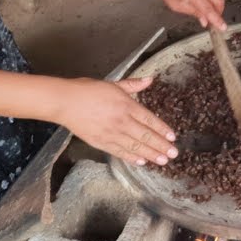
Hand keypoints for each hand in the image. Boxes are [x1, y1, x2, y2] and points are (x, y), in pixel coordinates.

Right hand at [55, 76, 177, 165]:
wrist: (66, 102)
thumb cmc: (89, 90)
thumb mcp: (114, 84)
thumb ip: (133, 84)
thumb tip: (150, 79)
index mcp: (127, 105)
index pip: (149, 120)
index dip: (162, 129)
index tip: (173, 137)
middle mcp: (122, 121)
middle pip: (145, 136)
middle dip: (161, 146)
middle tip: (173, 154)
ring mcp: (111, 134)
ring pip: (135, 147)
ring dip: (150, 154)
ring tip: (163, 161)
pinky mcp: (101, 142)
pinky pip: (119, 152)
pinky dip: (131, 157)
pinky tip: (141, 162)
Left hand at [147, 0, 226, 30]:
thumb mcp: (176, 5)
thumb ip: (193, 13)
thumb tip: (205, 21)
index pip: (208, 9)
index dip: (216, 19)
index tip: (222, 27)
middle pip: (219, 0)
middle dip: (219, 12)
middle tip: (213, 19)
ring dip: (215, 4)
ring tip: (204, 6)